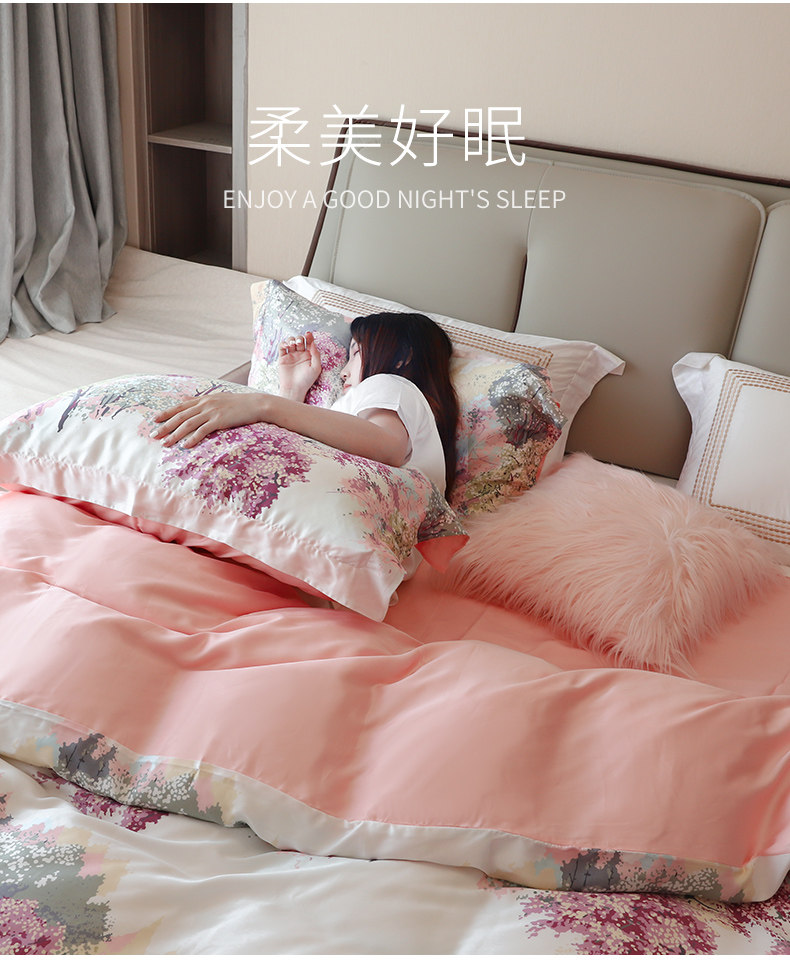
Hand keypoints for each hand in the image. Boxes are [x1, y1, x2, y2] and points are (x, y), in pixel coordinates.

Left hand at [153, 392, 267, 447]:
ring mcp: (211, 412)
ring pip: (188, 424)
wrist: (256, 404)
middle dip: (165, 426)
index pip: (180, 406)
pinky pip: (202, 430)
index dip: (166, 413)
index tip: (154, 419)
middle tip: (153, 435)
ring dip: (175, 434)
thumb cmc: (239, 403)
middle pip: (180, 416)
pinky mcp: (219, 420)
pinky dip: (193, 438)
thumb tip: (186, 398)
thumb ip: (202, 400)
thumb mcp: (218, 398)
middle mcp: (205, 404)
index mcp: (204, 399)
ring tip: (165, 443)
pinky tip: (185, 445)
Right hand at [277, 331, 321, 401]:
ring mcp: (291, 355)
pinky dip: (284, 343)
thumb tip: (313, 343)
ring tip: (293, 345)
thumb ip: (316, 355)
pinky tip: (287, 346)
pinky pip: (282, 347)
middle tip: (300, 343)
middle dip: (300, 338)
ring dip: (292, 339)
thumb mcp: (316, 368)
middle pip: (300, 339)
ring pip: (290, 341)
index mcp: (309, 355)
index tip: (308, 334)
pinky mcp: (282, 358)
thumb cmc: (306, 380)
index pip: (309, 342)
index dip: (309, 336)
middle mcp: (300, 354)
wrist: (294, 389)